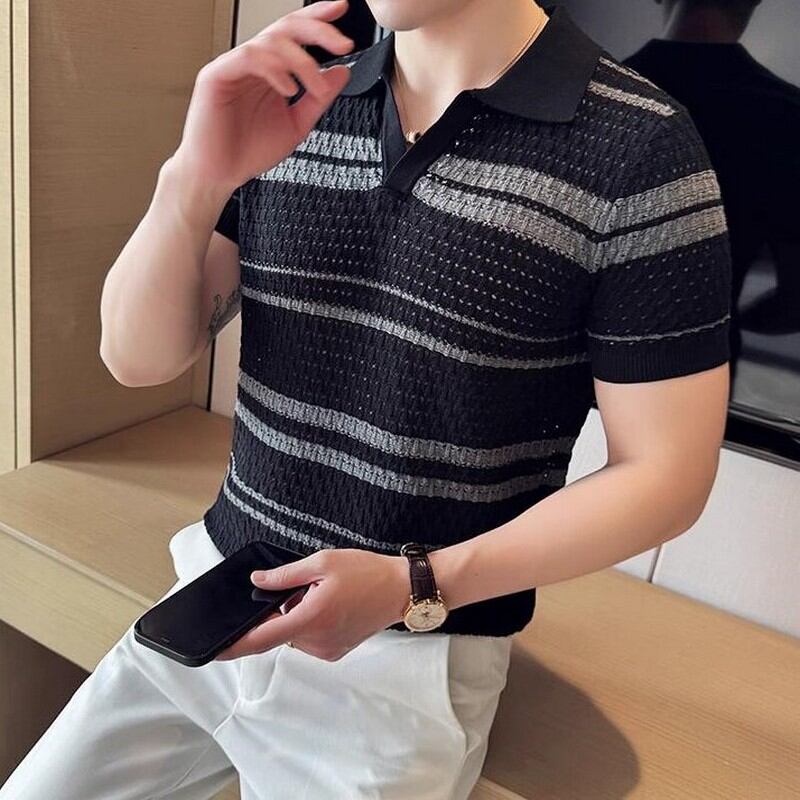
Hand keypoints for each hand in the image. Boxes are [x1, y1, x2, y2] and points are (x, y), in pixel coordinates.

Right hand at [169, 0, 354, 193]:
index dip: (318, 18)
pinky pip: (249, 56)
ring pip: (271, 41)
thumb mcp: (297, 124)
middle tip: (342, 43)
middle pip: (286, 27)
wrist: (220, 175)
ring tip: (316, 86)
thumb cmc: (249, 151)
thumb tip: (342, 72)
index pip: (295, 34)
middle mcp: (252, 63)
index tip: (342, 10)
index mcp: (270, 70)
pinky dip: (274, 69)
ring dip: (302, 61)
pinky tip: (288, 87)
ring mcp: (234, 66)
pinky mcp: (216, 75)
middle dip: (318, 30)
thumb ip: (319, 98)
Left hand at [215, 548, 410, 661]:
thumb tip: (257, 582)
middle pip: (279, 632)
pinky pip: (309, 639)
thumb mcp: (322, 563)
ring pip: (294, 635)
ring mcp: (327, 649)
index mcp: (310, 618)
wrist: (402, 589)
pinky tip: (330, 605)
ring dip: (296, 616)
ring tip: (323, 593)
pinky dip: (310, 623)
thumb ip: (285, 576)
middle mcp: (317, 641)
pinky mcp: (336, 651)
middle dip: (280, 611)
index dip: (235, 646)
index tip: (215, 650)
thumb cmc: (367, 573)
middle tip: (305, 587)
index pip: (262, 639)